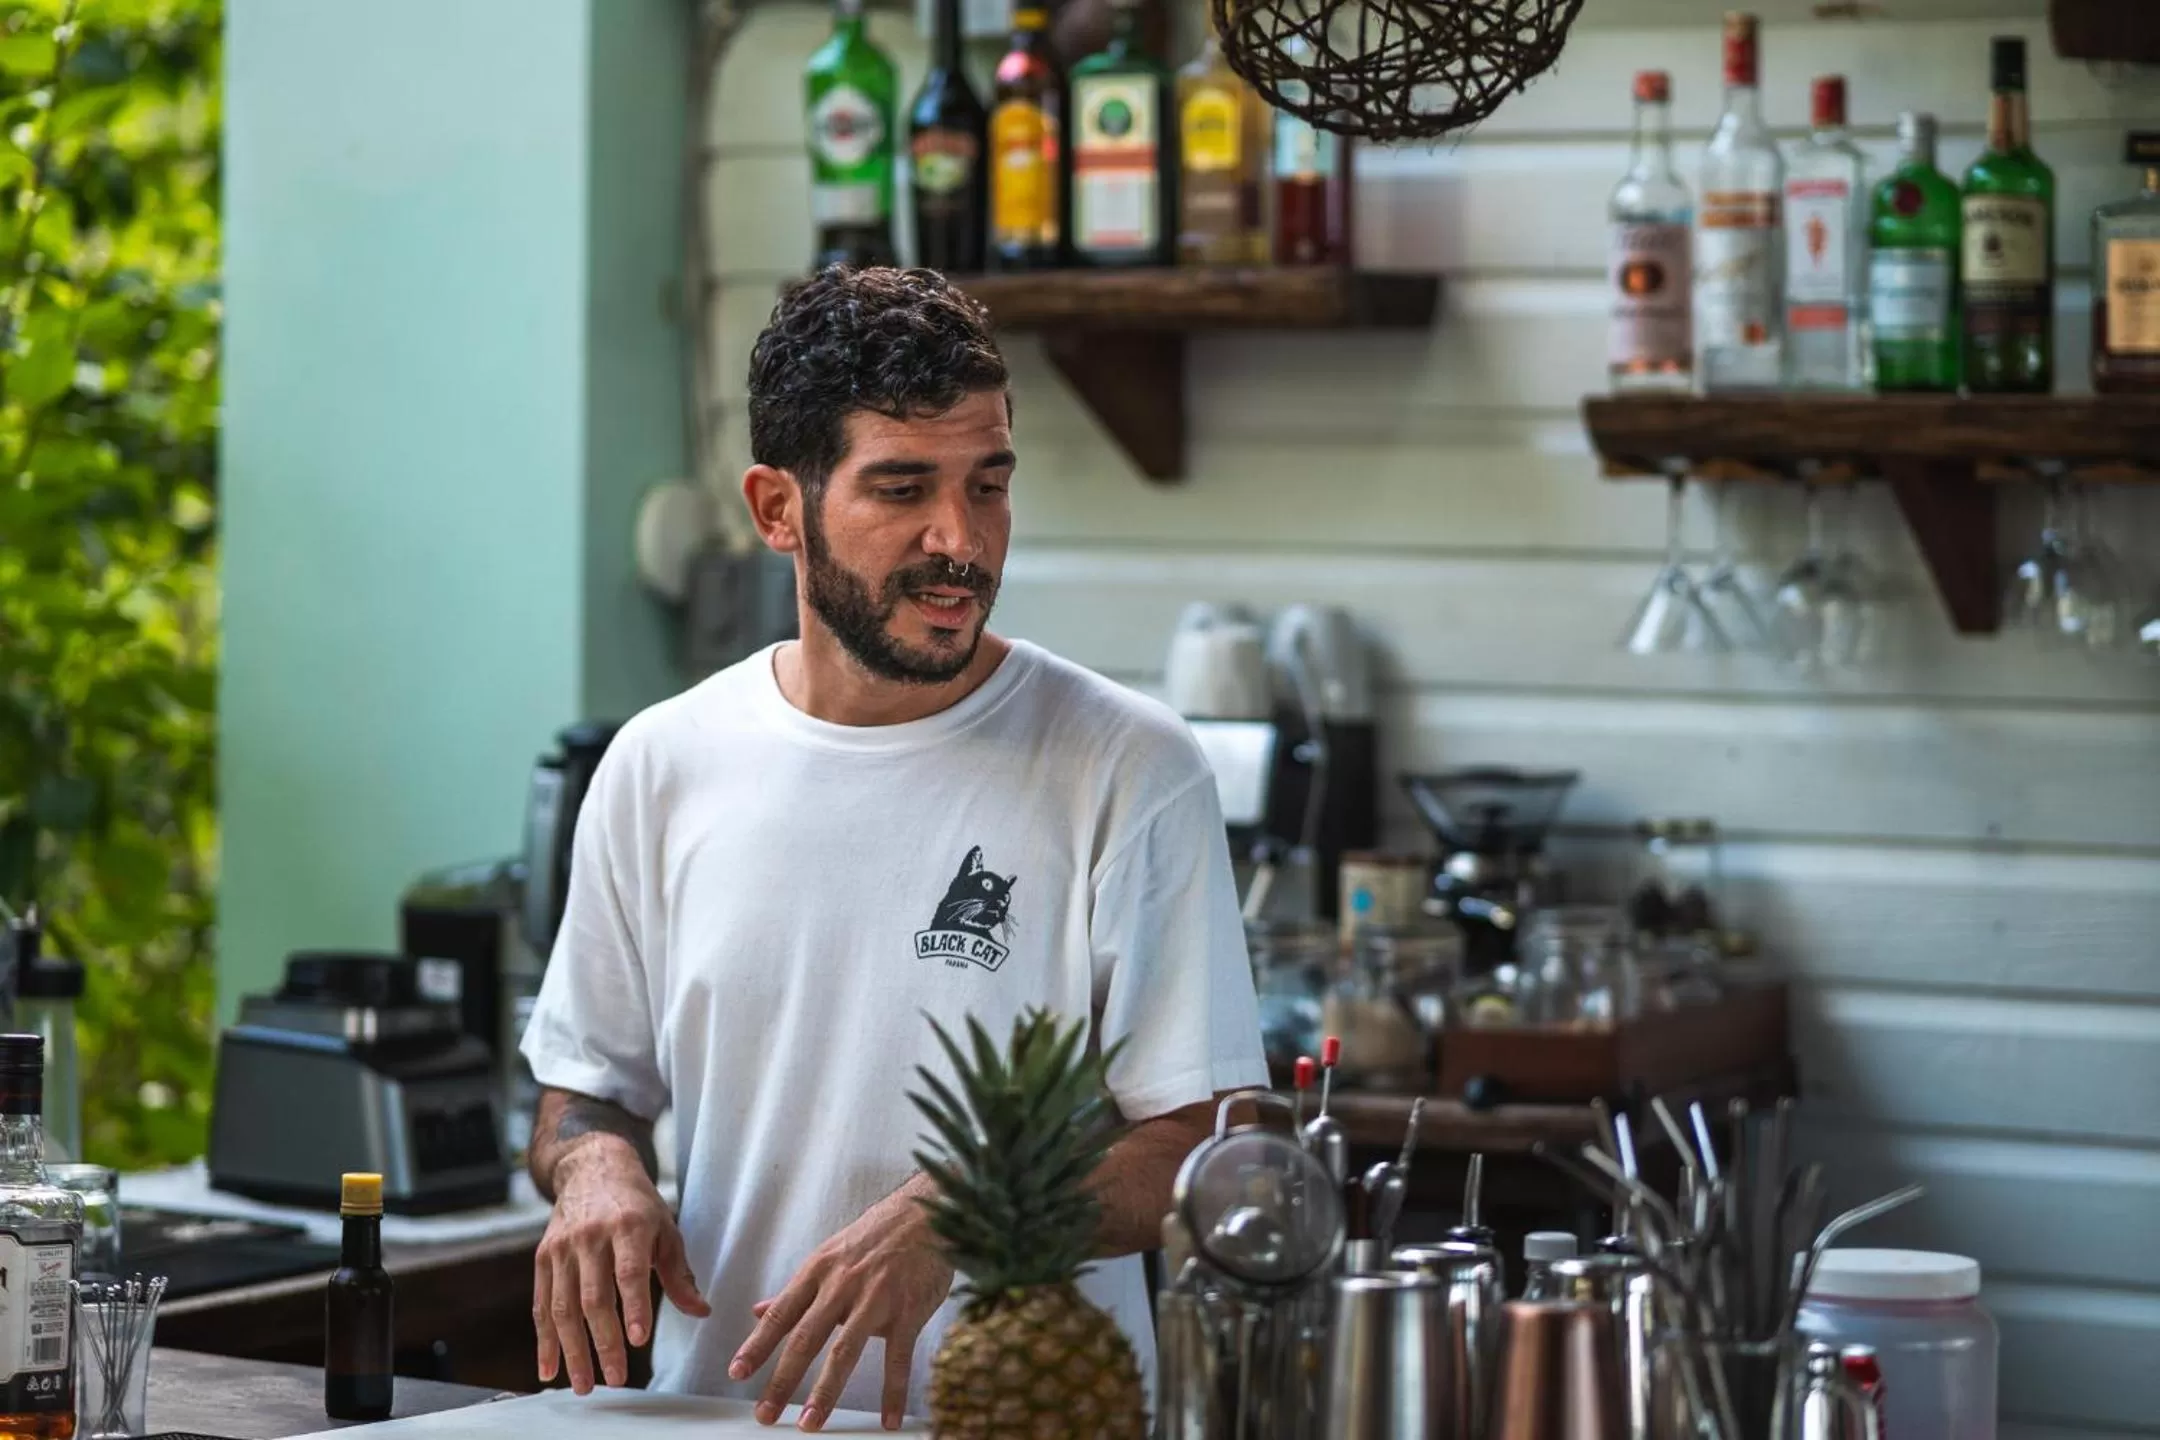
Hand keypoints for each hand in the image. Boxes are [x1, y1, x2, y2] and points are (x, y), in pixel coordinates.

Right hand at [533, 1144, 711, 1391]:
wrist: (593, 1169)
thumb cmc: (637, 1204)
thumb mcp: (666, 1229)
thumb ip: (679, 1274)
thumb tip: (701, 1312)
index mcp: (628, 1226)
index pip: (629, 1272)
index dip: (634, 1307)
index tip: (639, 1341)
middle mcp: (590, 1237)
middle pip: (594, 1297)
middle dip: (604, 1342)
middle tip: (615, 1378)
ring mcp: (562, 1248)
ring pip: (563, 1307)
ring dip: (572, 1351)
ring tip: (584, 1385)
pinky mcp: (543, 1257)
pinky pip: (541, 1305)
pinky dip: (545, 1340)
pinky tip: (549, 1368)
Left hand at [727, 1177, 953, 1431]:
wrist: (927, 1214)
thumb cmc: (875, 1237)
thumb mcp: (829, 1257)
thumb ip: (796, 1291)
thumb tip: (758, 1311)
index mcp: (819, 1272)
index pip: (781, 1313)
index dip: (757, 1344)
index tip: (737, 1372)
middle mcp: (842, 1285)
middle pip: (806, 1338)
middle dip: (783, 1379)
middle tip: (765, 1413)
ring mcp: (876, 1298)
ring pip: (845, 1350)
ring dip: (826, 1391)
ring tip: (810, 1423)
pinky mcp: (909, 1310)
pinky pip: (898, 1357)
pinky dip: (893, 1392)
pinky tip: (889, 1420)